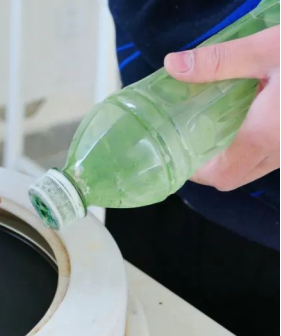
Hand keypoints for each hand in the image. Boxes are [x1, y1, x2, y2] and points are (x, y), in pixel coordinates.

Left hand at [165, 26, 279, 190]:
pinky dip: (256, 145)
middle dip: (210, 165)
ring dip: (234, 155)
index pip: (220, 175)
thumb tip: (173, 65)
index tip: (177, 151)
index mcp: (267, 136)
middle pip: (236, 177)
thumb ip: (219, 61)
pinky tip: (251, 115)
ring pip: (258, 167)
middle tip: (191, 137)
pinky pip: (277, 154)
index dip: (195, 171)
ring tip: (215, 125)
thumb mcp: (270, 49)